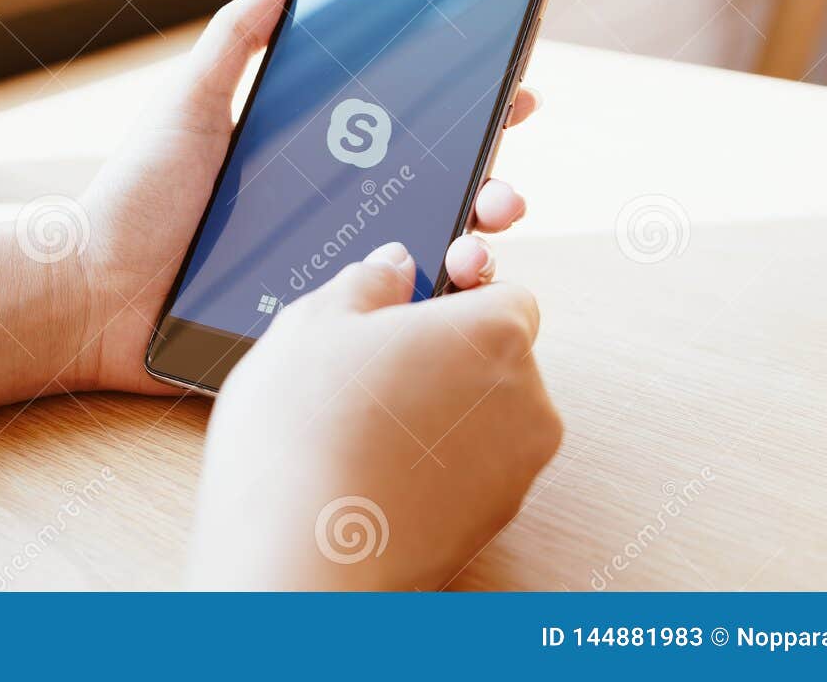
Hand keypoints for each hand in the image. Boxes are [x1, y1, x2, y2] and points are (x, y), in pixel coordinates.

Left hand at [70, 0, 539, 392]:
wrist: (91, 294)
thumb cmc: (136, 196)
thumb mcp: (189, 104)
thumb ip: (238, 38)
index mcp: (315, 159)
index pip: (409, 128)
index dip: (470, 111)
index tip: (515, 90)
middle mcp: (336, 213)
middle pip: (439, 192)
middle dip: (492, 181)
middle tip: (504, 180)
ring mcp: (333, 271)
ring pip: (431, 256)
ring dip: (479, 244)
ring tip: (481, 236)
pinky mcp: (323, 326)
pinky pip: (395, 321)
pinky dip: (436, 307)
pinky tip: (450, 291)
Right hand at [187, 244, 562, 589]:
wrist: (299, 561)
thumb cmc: (305, 434)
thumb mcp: (313, 323)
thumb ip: (367, 281)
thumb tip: (394, 265)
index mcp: (495, 333)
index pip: (505, 295)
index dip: (454, 298)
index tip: (407, 310)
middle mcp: (527, 401)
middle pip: (493, 358)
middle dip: (440, 358)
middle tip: (365, 369)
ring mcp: (515, 472)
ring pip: (480, 419)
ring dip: (434, 413)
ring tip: (356, 427)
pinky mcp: (491, 525)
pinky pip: (467, 473)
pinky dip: (430, 467)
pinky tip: (367, 470)